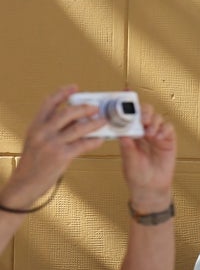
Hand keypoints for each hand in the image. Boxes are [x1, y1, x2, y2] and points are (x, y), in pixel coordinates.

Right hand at [0, 85, 105, 209]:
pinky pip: (83, 145)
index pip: (48, 103)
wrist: (25, 183)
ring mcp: (52, 144)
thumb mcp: (35, 141)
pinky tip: (101, 139)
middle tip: (96, 107)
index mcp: (35, 126)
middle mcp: (42, 132)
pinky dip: (94, 141)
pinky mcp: (61, 156)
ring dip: (94, 123)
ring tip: (104, 121)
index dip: (62, 93)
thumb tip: (73, 120)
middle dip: (84, 108)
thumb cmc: (33, 163)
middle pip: (67, 112)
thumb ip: (50, 129)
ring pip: (78, 128)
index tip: (75, 87)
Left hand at [119, 104, 176, 212]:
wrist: (150, 188)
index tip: (126, 92)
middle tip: (142, 118)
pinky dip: (164, 129)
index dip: (129, 103)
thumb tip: (122, 133)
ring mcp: (157, 135)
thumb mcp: (128, 160)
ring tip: (149, 132)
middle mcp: (143, 132)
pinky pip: (168, 129)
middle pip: (146, 112)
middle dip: (144, 111)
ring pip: (158, 118)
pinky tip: (158, 137)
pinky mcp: (168, 141)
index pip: (130, 114)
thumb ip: (127, 147)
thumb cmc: (136, 175)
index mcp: (131, 133)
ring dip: (154, 121)